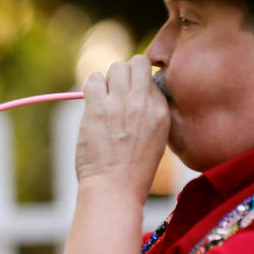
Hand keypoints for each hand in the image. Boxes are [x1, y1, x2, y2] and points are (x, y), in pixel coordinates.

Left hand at [76, 55, 169, 200]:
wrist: (115, 188)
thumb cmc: (133, 170)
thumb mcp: (156, 138)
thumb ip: (149, 112)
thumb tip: (136, 91)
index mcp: (161, 111)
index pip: (151, 76)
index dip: (139, 82)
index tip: (131, 95)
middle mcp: (143, 102)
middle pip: (135, 64)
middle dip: (125, 74)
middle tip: (116, 93)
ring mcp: (120, 103)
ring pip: (115, 68)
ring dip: (108, 80)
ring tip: (104, 100)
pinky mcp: (97, 108)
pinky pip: (93, 79)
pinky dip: (92, 87)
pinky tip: (93, 103)